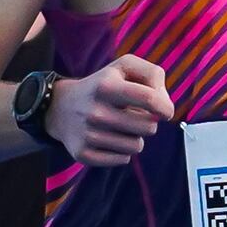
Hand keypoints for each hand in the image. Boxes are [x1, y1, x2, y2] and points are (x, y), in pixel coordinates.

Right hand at [56, 57, 174, 169]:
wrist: (60, 107)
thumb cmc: (103, 85)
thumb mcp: (124, 67)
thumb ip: (152, 75)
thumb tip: (164, 105)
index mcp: (107, 86)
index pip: (150, 100)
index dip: (166, 107)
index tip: (164, 111)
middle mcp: (96, 111)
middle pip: (149, 127)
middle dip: (148, 122)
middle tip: (133, 115)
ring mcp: (88, 134)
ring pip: (137, 146)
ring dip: (134, 137)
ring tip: (120, 126)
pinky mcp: (83, 153)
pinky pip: (123, 159)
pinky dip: (122, 151)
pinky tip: (110, 138)